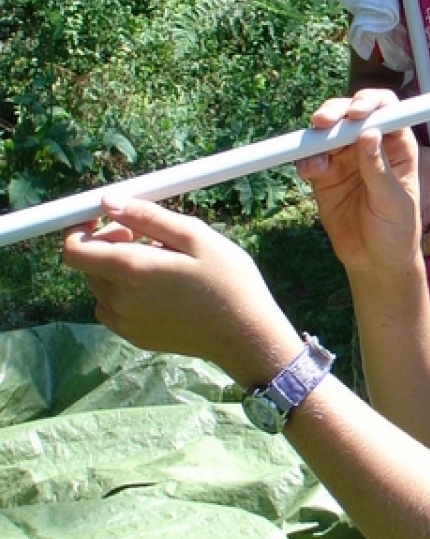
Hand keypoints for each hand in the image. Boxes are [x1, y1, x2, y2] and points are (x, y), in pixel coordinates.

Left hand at [62, 200, 298, 385]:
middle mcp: (120, 300)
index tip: (103, 217)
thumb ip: (147, 217)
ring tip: (159, 263)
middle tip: (148, 236)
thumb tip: (109, 201)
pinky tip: (158, 288)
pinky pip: (112, 307)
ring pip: (100, 285)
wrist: (245, 336)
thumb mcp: (196, 236)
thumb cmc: (228, 281)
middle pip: (88, 264)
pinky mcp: (135, 337)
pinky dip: (124, 292)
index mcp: (132, 270)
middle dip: (108, 242)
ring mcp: (125, 323)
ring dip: (117, 268)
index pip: (74, 250)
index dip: (80, 228)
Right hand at [296, 88, 423, 278]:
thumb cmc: (397, 231)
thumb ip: (378, 169)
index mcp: (398, 145)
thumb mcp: (393, 201)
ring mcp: (346, 158)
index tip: (356, 112)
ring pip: (327, 132)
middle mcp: (371, 145)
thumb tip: (368, 133)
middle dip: (336, 113)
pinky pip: (310, 157)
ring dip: (317, 137)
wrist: (374, 261)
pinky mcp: (325, 174)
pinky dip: (305, 159)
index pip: (386, 109)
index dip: (370, 102)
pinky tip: (309, 171)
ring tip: (315, 159)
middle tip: (323, 123)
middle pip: (350, 114)